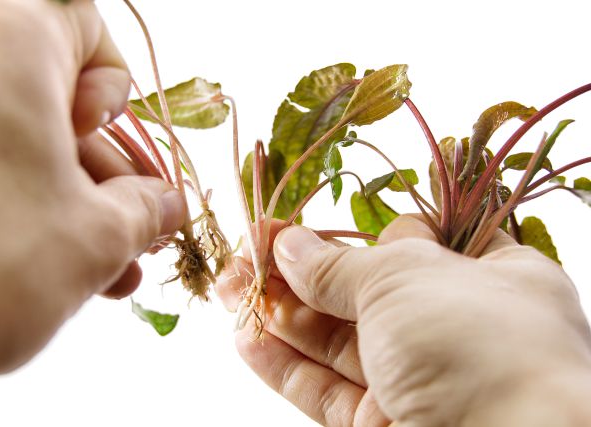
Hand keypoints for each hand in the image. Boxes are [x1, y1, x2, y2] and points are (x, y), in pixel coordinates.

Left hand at [0, 0, 183, 386]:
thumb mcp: (96, 236)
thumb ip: (146, 209)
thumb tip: (166, 203)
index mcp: (8, 49)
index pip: (79, 20)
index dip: (111, 80)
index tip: (103, 136)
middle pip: (55, 97)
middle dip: (108, 171)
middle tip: (138, 229)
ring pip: (20, 143)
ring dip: (77, 204)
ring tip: (113, 271)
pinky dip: (24, 208)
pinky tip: (64, 270)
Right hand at [217, 216, 590, 425]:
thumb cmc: (478, 342)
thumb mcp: (405, 279)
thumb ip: (338, 266)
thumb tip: (289, 245)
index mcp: (486, 276)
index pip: (411, 240)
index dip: (353, 229)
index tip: (298, 222)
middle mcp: (453, 327)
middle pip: (360, 290)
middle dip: (297, 271)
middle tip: (246, 253)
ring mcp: (417, 379)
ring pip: (335, 341)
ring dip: (279, 315)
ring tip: (231, 290)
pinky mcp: (383, 424)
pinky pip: (325, 389)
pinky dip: (284, 365)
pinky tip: (247, 338)